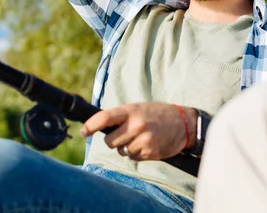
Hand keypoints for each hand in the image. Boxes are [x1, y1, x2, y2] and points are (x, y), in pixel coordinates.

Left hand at [80, 102, 196, 160]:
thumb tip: (98, 127)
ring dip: (126, 148)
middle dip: (113, 141)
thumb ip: (120, 117)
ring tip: (140, 138)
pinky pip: (133, 158)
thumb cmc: (156, 114)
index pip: (104, 118)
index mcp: (131, 111)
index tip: (83, 132)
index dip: (90, 126)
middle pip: (110, 141)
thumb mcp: (137, 108)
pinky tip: (147, 144)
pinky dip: (137, 153)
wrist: (183, 123)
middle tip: (123, 135)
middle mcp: (136, 125)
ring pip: (121, 151)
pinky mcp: (151, 152)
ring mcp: (144, 139)